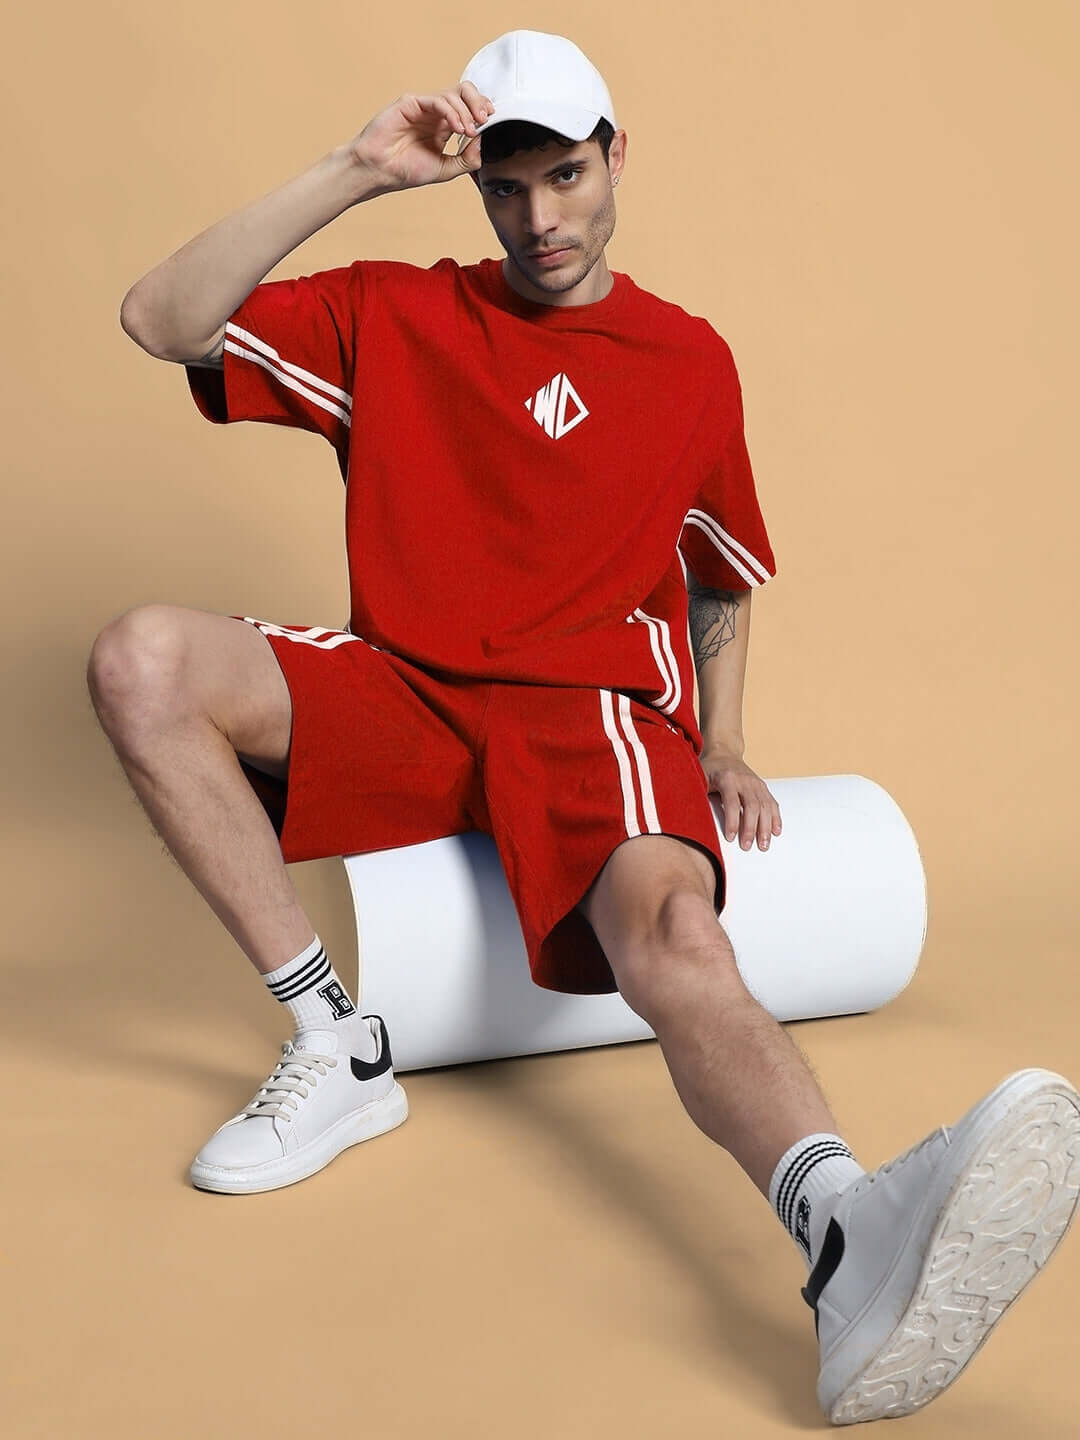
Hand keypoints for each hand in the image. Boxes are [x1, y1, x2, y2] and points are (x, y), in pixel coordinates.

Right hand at [346, 82, 493, 192]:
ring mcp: (423, 107)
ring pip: (453, 94)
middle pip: (464, 93)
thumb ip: (466, 158)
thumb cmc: (406, 170)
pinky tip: (457, 128)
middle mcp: (435, 114)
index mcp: (443, 127)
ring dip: (467, 112)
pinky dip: (452, 112)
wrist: (380, 171)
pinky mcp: (411, 102)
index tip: (491, 120)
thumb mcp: (445, 169)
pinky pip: (438, 100)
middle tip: (484, 118)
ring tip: (468, 131)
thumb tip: (483, 141)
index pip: (468, 108)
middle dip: (478, 103)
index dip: (481, 110)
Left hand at [700, 746, 781, 850]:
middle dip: (750, 828)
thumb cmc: (709, 769)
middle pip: (752, 806)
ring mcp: (756, 783)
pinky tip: (776, 832)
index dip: (732, 821)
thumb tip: (688, 814)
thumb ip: (696, 792)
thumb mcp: (699, 776)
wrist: (724, 752)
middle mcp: (745, 780)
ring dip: (765, 827)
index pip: (732, 802)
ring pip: (765, 806)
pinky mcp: (763, 787)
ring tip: (763, 845)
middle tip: (747, 846)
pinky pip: (772, 803)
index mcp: (727, 778)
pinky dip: (776, 818)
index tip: (730, 838)